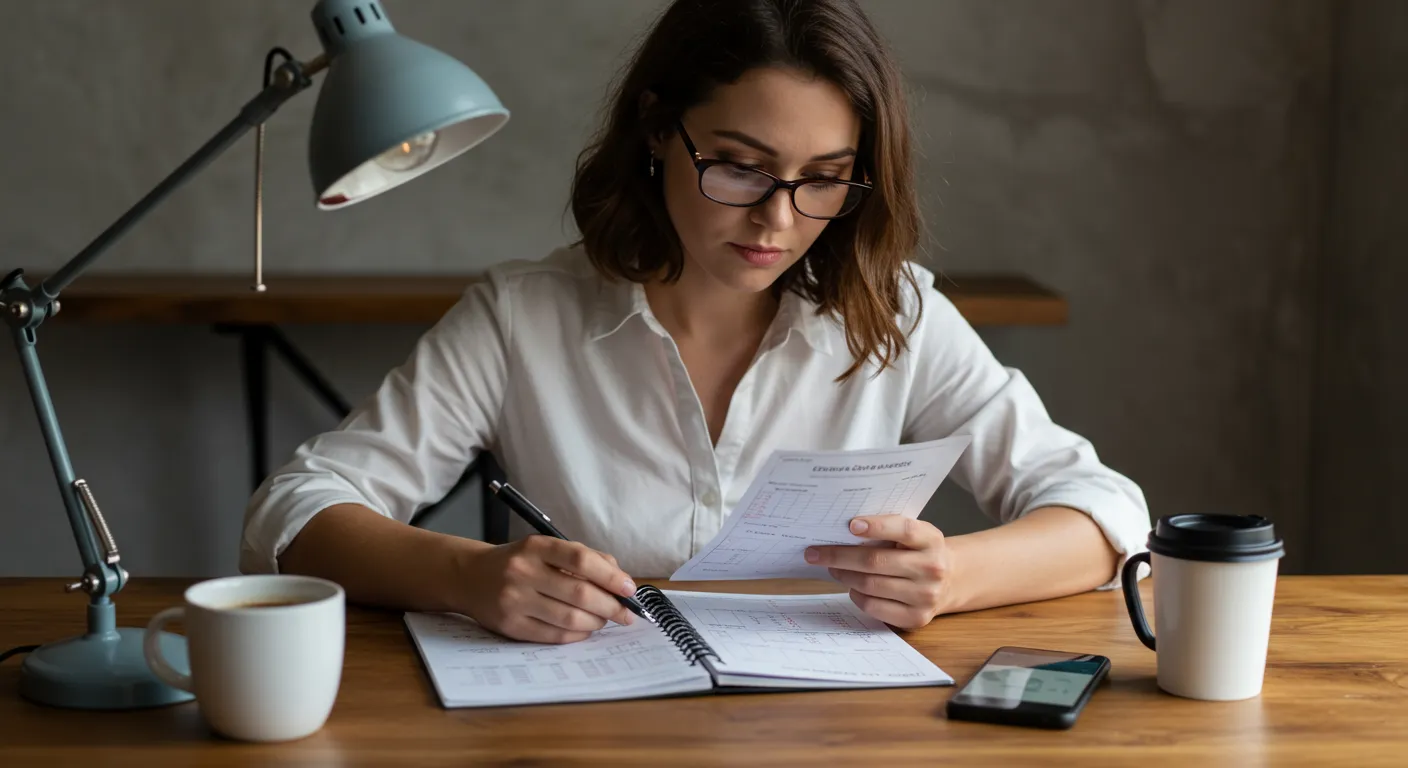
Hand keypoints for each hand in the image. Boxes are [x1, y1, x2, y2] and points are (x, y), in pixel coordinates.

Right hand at [460, 535, 638, 643]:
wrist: (470, 577)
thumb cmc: (518, 562)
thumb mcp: (545, 548)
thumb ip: (583, 557)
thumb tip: (620, 578)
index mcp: (535, 546)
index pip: (580, 559)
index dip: (611, 575)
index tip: (629, 588)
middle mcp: (522, 572)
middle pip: (579, 593)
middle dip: (611, 606)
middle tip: (626, 613)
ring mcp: (514, 601)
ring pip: (569, 618)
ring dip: (596, 622)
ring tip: (605, 619)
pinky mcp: (510, 626)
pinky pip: (554, 636)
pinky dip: (577, 635)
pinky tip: (585, 629)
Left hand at [804, 516, 953, 629]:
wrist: (950, 581)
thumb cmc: (919, 552)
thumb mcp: (913, 534)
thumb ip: (888, 530)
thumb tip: (843, 531)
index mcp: (931, 539)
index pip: (903, 529)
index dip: (876, 526)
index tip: (850, 525)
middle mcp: (932, 568)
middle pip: (875, 561)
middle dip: (839, 556)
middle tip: (815, 553)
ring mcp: (926, 595)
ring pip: (870, 585)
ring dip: (844, 575)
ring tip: (831, 568)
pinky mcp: (916, 617)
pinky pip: (874, 607)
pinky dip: (856, 595)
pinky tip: (851, 586)